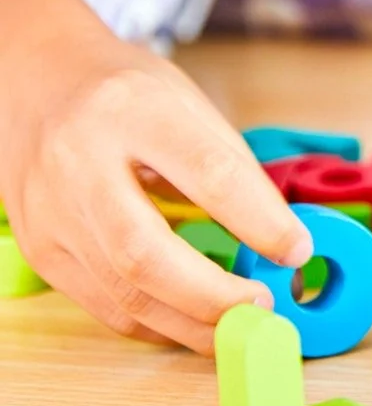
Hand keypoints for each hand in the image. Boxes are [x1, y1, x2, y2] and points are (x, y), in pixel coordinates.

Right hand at [0, 0, 312, 354]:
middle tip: (263, 307)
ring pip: (123, 293)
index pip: (208, 173)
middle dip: (214, 296)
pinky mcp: (39, 249)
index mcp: (130, 109)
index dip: (260, 221)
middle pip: (145, 253)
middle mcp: (78, 161)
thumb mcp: (189, 103)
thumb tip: (285, 241)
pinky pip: (105, 306)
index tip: (297, 250)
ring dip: (192, 324)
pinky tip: (194, 321)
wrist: (40, 81)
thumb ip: (234, 168)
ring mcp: (50, 211)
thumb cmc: (127, 92)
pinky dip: (159, 323)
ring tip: (240, 324)